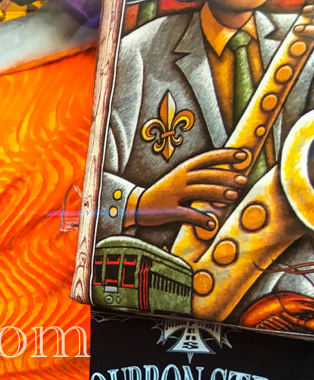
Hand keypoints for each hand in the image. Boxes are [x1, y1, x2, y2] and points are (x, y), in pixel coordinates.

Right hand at [135, 149, 249, 228]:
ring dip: (217, 193)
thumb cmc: (164, 191)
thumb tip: (227, 178)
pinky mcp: (168, 210)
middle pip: (207, 174)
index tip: (243, 155)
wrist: (136, 204)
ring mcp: (173, 194)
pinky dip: (200, 219)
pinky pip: (187, 214)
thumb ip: (200, 176)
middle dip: (226, 176)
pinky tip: (211, 224)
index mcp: (183, 168)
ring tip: (233, 197)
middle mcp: (179, 179)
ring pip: (199, 191)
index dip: (226, 155)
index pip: (207, 158)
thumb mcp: (179, 177)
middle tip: (243, 180)